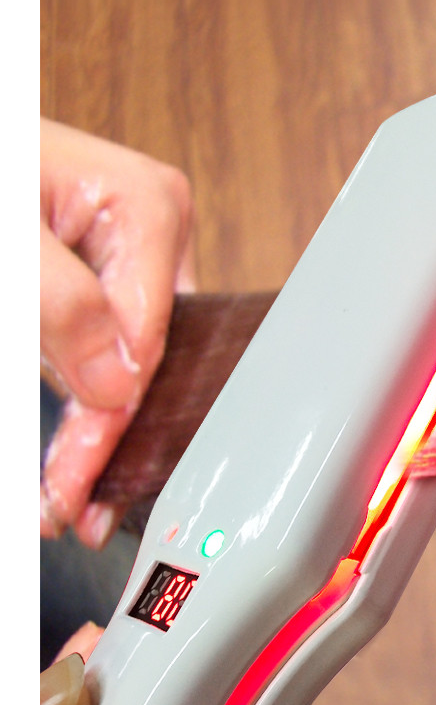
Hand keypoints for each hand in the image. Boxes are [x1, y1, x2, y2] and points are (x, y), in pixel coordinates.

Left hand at [40, 119, 195, 547]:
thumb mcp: (8, 239)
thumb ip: (63, 305)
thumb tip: (114, 383)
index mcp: (147, 206)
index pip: (142, 339)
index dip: (107, 421)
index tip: (72, 485)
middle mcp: (152, 230)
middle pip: (143, 355)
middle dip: (105, 430)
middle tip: (69, 498)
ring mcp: (131, 249)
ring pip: (126, 357)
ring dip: (95, 418)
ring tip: (69, 478)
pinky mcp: (103, 265)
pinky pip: (104, 339)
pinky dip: (83, 385)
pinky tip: (77, 429)